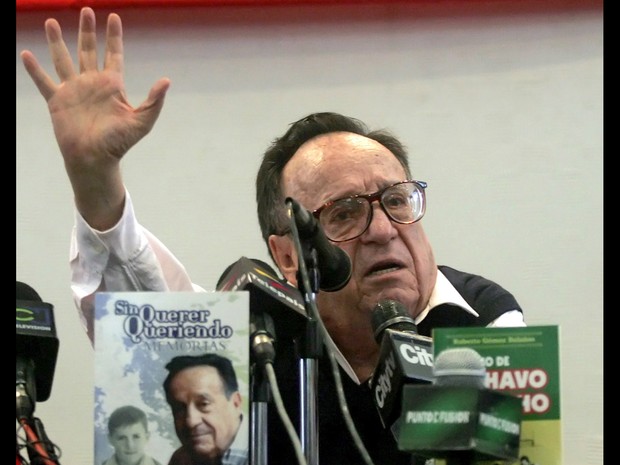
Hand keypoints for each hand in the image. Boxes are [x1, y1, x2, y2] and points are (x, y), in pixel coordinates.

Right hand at [20, 7, 170, 229]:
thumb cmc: (118, 143)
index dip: (114, 36)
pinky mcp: (57, 101)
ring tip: (51, 21)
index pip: (114, 54)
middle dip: (87, 30)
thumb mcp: (142, 122)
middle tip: (86, 10)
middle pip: (89, 50)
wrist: (94, 159)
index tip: (114, 16)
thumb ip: (153, 101)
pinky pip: (43, 81)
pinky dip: (34, 69)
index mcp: (112, 85)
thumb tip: (166, 80)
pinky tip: (26, 54)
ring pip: (63, 59)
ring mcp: (73, 90)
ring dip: (57, 41)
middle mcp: (92, 83)